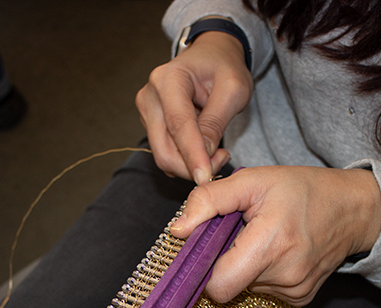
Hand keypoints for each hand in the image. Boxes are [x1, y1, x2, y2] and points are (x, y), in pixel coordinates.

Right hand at [135, 31, 252, 184]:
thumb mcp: (234, 89)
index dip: (192, 156)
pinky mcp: (149, 124)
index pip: (178, 126)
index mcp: (169, 79)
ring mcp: (146, 111)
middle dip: (191, 166)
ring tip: (217, 153)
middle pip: (164, 148)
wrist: (211, 56)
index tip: (206, 178)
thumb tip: (204, 156)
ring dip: (190, 165)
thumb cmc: (224, 67)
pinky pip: (165, 153)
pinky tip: (203, 149)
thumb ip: (216, 122)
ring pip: (163, 156)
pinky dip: (184, 160)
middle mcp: (150, 96)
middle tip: (221, 162)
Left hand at [171, 166, 380, 305]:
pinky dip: (261, 273)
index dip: (205, 269)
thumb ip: (209, 201)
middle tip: (241, 236)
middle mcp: (285, 275)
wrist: (351, 209)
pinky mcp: (301, 298)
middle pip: (229, 286)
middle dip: (225, 263)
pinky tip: (276, 252)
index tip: (210, 248)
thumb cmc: (301, 190)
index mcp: (271, 244)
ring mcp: (295, 291)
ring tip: (264, 239)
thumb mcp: (252, 180)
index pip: (218, 286)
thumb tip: (178, 230)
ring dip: (245, 266)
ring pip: (245, 288)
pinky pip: (263, 291)